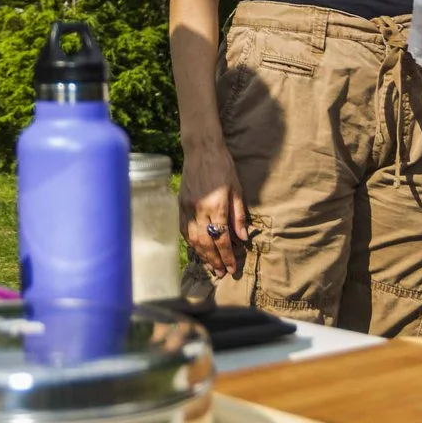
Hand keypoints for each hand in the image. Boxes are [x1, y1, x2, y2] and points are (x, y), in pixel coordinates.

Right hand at [179, 145, 250, 279]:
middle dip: (214, 260)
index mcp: (216, 206)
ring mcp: (187, 208)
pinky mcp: (180, 204)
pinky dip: (190, 242)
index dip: (227, 256)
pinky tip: (197, 250)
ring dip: (202, 255)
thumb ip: (238, 215)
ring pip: (193, 239)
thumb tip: (242, 238)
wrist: (201, 149)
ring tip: (210, 266)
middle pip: (206, 243)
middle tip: (221, 273)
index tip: (232, 268)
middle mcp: (199, 210)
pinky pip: (184, 229)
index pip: (221, 238)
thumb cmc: (223, 166)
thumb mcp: (237, 189)